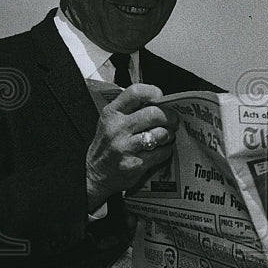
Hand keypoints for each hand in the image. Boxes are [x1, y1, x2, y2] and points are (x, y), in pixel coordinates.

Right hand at [86, 84, 177, 210]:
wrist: (95, 175)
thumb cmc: (107, 146)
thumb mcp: (110, 122)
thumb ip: (130, 110)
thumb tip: (158, 102)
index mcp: (111, 113)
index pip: (136, 93)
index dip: (153, 92)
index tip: (160, 98)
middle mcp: (117, 128)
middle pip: (154, 114)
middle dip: (169, 116)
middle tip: (173, 120)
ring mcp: (125, 147)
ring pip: (160, 133)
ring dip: (169, 134)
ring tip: (166, 136)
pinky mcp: (135, 164)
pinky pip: (161, 153)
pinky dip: (166, 150)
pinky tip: (161, 149)